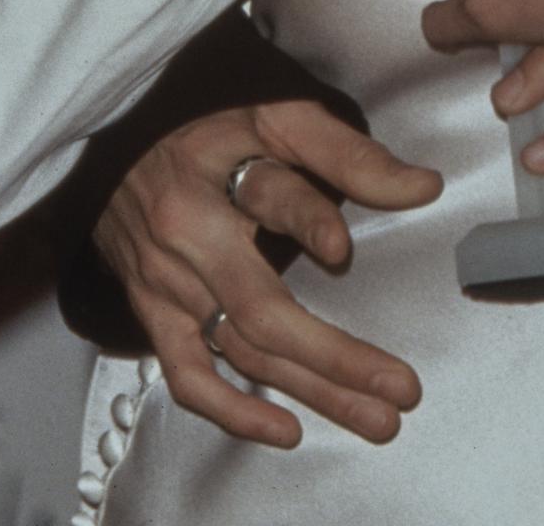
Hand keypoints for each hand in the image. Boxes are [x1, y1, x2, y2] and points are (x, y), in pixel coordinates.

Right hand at [93, 100, 441, 446]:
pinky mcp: (155, 317)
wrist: (119, 141)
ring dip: (311, 390)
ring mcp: (168, 287)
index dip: (306, 220)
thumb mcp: (278, 114)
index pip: (267, 197)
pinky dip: (233, 412)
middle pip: (262, 310)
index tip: (340, 249)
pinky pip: (188, 377)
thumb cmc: (210, 124)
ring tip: (376, 417)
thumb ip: (350, 153)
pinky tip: (285, 430)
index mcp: (217, 176)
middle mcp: (188, 240)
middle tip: (399, 387)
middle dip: (335, 356)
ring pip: (243, 351)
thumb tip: (424, 187)